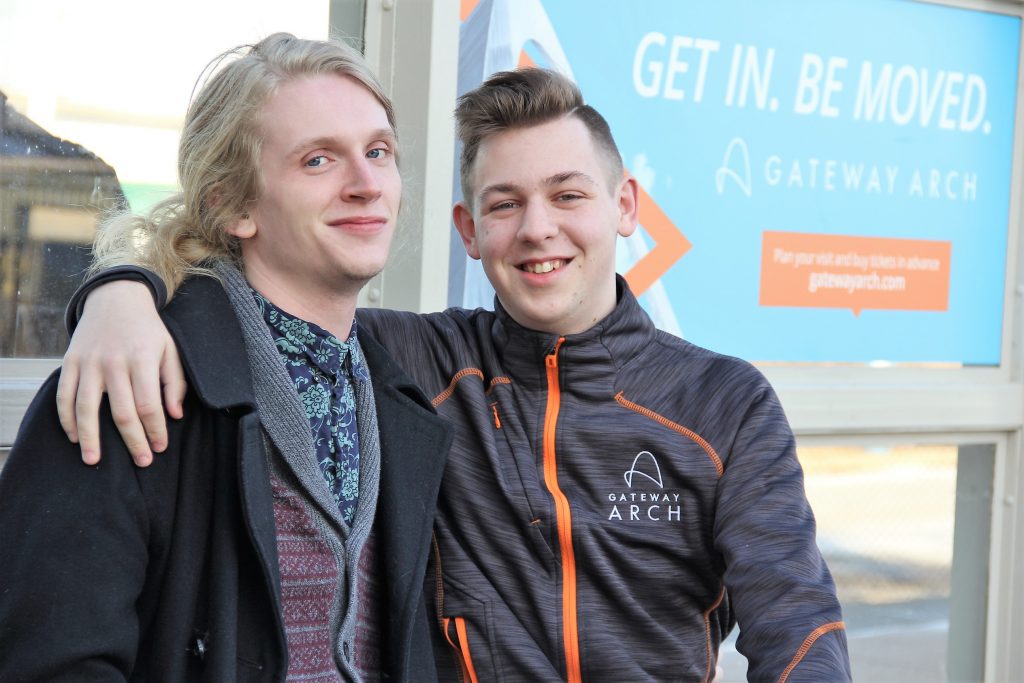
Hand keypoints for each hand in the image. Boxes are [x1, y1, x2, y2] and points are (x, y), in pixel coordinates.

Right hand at [57, 280, 186, 466]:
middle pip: (122, 412)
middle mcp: (114, 362)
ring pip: (87, 408)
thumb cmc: (148, 331)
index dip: (155, 430)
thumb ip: (174, 383)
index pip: (149, 404)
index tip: (160, 447)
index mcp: (143, 359)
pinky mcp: (71, 361)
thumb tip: (175, 415)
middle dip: (133, 441)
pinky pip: (65, 395)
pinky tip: (74, 436)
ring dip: (91, 437)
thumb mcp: (171, 350)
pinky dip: (67, 418)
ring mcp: (89, 362)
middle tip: (141, 462)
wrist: (116, 299)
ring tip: (94, 460)